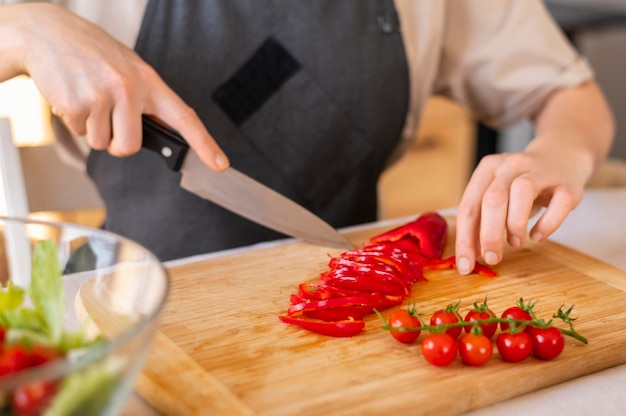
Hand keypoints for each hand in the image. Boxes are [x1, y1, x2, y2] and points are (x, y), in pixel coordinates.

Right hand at [2, 3, 228, 169]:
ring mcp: (102, 95)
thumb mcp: (128, 70)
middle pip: (130, 147)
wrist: (46, 32)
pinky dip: (74, 121)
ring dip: (92, 128)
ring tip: (87, 97)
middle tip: (107, 118)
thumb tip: (159, 134)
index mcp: (149, 81)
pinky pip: (80, 133)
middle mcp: (129, 88)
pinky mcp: (76, 103)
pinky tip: (72, 94)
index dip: (205, 143)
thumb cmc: (92, 54)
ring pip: (102, 143)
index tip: (220, 164)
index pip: (184, 117)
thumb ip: (145, 100)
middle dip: (117, 143)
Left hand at [455, 144, 586, 273]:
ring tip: (515, 243)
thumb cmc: (521, 185)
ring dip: (515, 224)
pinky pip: (560, 203)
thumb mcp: (497, 195)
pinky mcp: (568, 183)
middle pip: (493, 199)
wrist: (561, 156)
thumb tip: (471, 254)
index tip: (465, 265)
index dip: (465, 239)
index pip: (468, 206)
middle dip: (488, 235)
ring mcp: (541, 171)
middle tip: (491, 258)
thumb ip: (482, 220)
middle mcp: (511, 165)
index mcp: (488, 168)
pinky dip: (547, 224)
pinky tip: (538, 236)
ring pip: (522, 192)